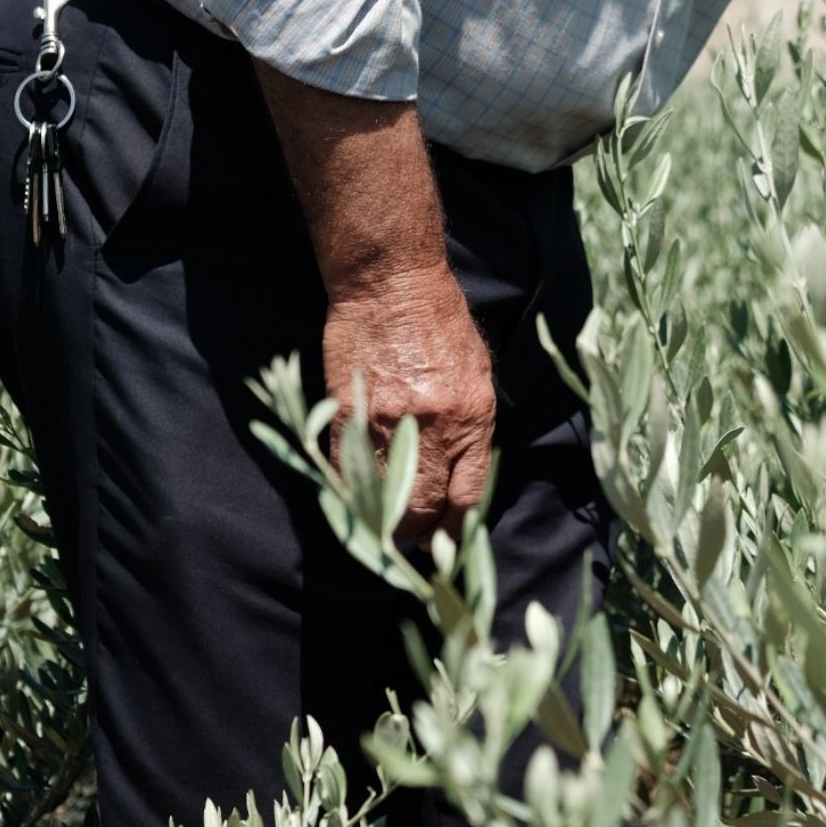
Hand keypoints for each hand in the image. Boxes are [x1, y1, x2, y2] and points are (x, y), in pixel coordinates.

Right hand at [322, 260, 498, 536]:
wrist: (390, 282)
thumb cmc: (440, 321)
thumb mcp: (477, 372)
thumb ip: (473, 424)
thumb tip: (463, 473)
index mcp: (473, 418)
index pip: (466, 496)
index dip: (454, 529)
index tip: (444, 543)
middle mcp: (434, 426)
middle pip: (424, 505)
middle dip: (418, 533)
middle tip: (411, 543)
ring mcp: (388, 421)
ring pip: (383, 495)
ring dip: (383, 520)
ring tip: (383, 530)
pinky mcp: (350, 412)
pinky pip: (348, 470)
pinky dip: (351, 492)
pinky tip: (355, 501)